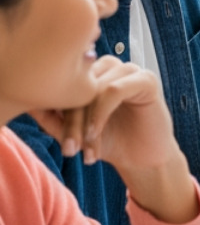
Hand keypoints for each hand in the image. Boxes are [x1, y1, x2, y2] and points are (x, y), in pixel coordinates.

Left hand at [31, 57, 197, 223]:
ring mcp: (129, 70)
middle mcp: (109, 66)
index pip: (65, 82)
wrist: (144, 158)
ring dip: (86, 122)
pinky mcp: (146, 79)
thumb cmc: (111, 141)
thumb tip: (27, 104)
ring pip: (94, 89)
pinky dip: (100, 114)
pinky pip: (114, 90)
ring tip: (86, 147)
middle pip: (79, 86)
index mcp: (92, 71)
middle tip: (70, 149)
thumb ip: (51, 116)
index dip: (56, 112)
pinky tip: (96, 134)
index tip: (60, 143)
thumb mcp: (74, 129)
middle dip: (71, 121)